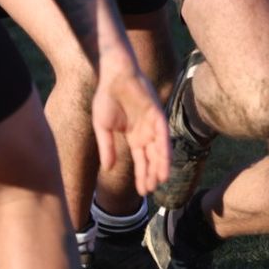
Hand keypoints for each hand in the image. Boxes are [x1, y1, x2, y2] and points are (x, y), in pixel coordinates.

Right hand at [91, 57, 171, 197]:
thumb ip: (107, 148)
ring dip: (160, 165)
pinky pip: (163, 133)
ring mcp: (152, 123)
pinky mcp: (157, 113)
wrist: (113, 75)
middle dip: (152, 174)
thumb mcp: (102, 127)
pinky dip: (164, 148)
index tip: (142, 192)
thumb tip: (108, 170)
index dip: (142, 176)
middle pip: (152, 158)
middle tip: (150, 190)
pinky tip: (165, 162)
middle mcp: (146, 132)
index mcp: (134, 136)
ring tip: (160, 181)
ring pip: (160, 149)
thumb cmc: (106, 97)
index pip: (141, 160)